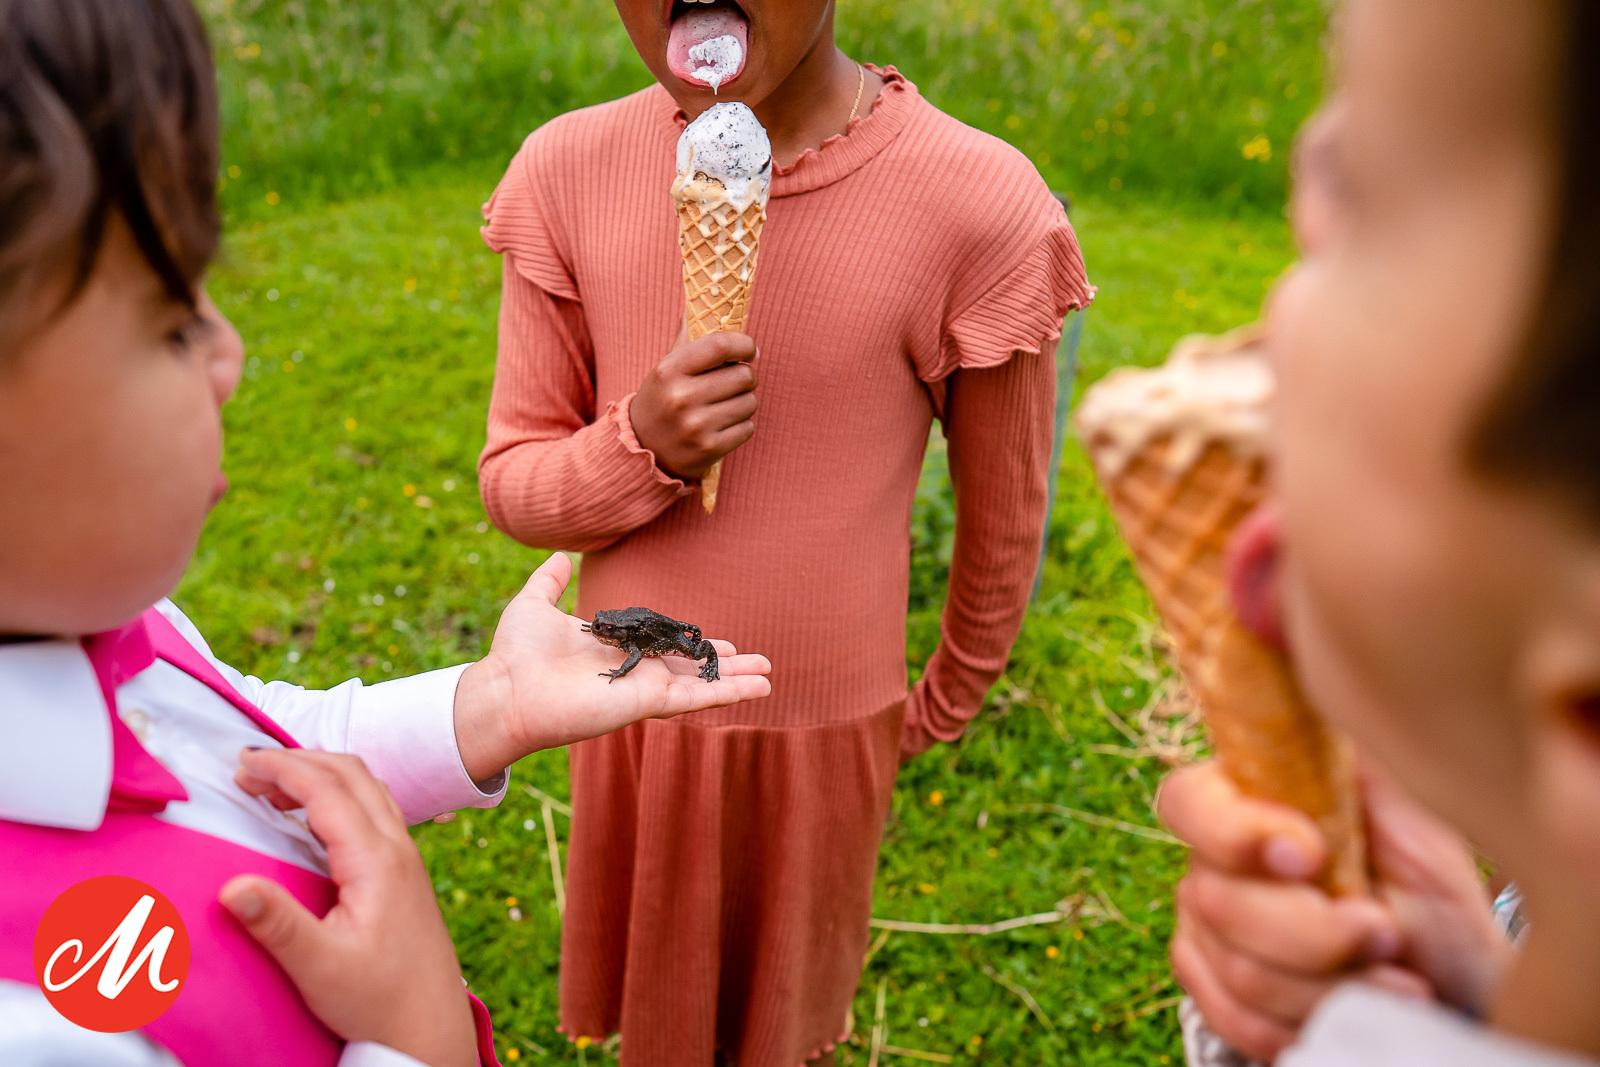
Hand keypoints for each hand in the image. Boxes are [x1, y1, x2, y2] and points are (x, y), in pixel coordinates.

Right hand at [220, 749, 475, 1066]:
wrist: (431, 1027)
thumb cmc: (378, 1001)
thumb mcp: (321, 968)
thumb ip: (277, 924)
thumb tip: (232, 886)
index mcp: (377, 860)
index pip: (327, 789)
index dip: (282, 768)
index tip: (240, 763)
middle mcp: (398, 847)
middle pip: (351, 774)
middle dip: (298, 761)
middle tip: (246, 768)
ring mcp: (406, 856)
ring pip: (367, 788)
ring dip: (321, 773)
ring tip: (271, 785)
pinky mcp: (405, 872)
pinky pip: (374, 808)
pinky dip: (339, 794)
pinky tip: (312, 816)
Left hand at [452, 552, 772, 779]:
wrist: (506, 690)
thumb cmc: (516, 653)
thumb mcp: (535, 604)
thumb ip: (550, 582)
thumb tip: (559, 557)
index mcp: (617, 650)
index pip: (665, 648)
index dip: (693, 645)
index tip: (718, 642)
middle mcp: (634, 672)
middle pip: (691, 669)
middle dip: (725, 666)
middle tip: (759, 661)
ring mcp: (643, 689)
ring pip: (701, 686)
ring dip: (736, 681)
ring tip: (769, 678)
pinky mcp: (646, 703)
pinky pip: (695, 698)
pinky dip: (728, 693)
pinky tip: (757, 689)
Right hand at [628, 327, 758, 479]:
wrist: (640, 450)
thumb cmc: (660, 401)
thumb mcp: (665, 369)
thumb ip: (685, 339)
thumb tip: (696, 303)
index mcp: (670, 370)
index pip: (721, 345)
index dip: (744, 344)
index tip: (750, 350)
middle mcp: (682, 397)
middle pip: (744, 375)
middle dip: (747, 376)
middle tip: (735, 382)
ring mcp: (696, 426)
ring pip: (750, 403)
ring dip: (745, 402)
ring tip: (726, 406)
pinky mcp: (709, 449)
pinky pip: (748, 428)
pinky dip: (742, 426)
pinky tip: (723, 426)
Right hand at [1159, 760, 1512, 1062]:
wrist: (1453, 982)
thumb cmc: (1434, 896)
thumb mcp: (1414, 824)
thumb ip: (1354, 770)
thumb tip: (1315, 698)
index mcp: (1245, 801)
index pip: (1188, 802)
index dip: (1234, 833)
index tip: (1310, 854)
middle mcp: (1211, 861)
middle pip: (1220, 902)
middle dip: (1318, 933)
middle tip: (1386, 932)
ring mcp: (1204, 928)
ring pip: (1240, 971)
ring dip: (1332, 986)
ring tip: (1394, 976)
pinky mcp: (1212, 991)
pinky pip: (1236, 1020)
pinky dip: (1307, 1024)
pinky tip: (1355, 1006)